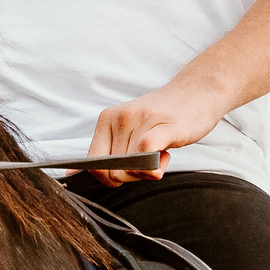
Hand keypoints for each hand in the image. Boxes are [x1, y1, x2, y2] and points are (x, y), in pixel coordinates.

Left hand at [85, 82, 227, 186]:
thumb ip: (105, 151)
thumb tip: (70, 177)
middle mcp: (120, 118)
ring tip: (161, 152)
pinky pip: (147, 154)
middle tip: (148, 160)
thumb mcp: (129, 128)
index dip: (107, 178)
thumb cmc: (163, 116)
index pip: (92, 164)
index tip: (126, 172)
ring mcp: (142, 120)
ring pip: (131, 169)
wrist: (199, 91)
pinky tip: (165, 157)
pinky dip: (154, 167)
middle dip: (132, 176)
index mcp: (107, 119)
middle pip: (113, 172)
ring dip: (149, 171)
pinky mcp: (166, 127)